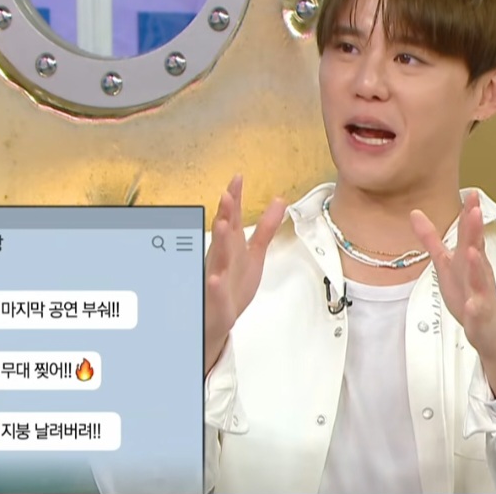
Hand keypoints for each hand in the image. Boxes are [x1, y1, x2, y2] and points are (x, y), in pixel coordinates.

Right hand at [205, 175, 285, 374]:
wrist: (218, 318)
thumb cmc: (234, 283)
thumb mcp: (254, 252)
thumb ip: (266, 227)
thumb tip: (279, 200)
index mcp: (231, 245)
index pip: (232, 218)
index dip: (234, 198)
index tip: (238, 178)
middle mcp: (221, 258)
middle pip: (224, 233)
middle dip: (225, 214)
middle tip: (226, 195)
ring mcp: (217, 278)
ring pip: (218, 259)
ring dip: (220, 242)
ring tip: (223, 225)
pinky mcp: (218, 300)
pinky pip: (216, 292)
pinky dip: (216, 285)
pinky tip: (216, 278)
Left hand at [409, 192, 495, 361]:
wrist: (491, 331)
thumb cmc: (471, 294)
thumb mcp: (447, 264)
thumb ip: (431, 239)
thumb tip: (415, 213)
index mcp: (468, 260)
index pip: (470, 233)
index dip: (469, 213)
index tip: (471, 192)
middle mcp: (477, 273)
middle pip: (476, 249)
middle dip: (475, 230)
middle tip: (476, 210)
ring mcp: (481, 294)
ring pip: (479, 279)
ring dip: (476, 265)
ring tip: (472, 251)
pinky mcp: (481, 316)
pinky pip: (478, 311)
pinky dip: (475, 307)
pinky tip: (473, 303)